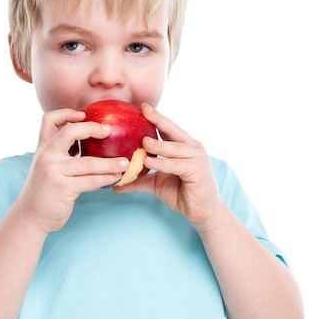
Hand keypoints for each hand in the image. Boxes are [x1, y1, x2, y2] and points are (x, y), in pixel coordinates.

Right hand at [15, 108, 128, 234]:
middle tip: (110, 130)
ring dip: (110, 163)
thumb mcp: (45, 167)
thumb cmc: (43, 192)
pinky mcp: (63, 188)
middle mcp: (46, 156)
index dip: (67, 113)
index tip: (83, 114)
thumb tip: (90, 147)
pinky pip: (91, 180)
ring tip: (125, 162)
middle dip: (93, 128)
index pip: (49, 119)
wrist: (29, 217)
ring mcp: (54, 171)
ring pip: (88, 162)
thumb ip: (61, 155)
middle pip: (70, 132)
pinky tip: (116, 178)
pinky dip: (106, 179)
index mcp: (42, 148)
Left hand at [116, 103, 222, 228]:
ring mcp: (197, 158)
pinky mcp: (198, 171)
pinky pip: (176, 165)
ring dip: (159, 145)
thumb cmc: (182, 193)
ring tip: (143, 142)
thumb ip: (138, 180)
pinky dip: (163, 164)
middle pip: (173, 130)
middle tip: (143, 110)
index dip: (156, 117)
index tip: (142, 107)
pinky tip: (149, 162)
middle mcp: (192, 147)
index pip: (168, 128)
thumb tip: (115, 183)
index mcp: (183, 146)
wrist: (202, 211)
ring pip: (175, 148)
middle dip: (158, 120)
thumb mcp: (156, 184)